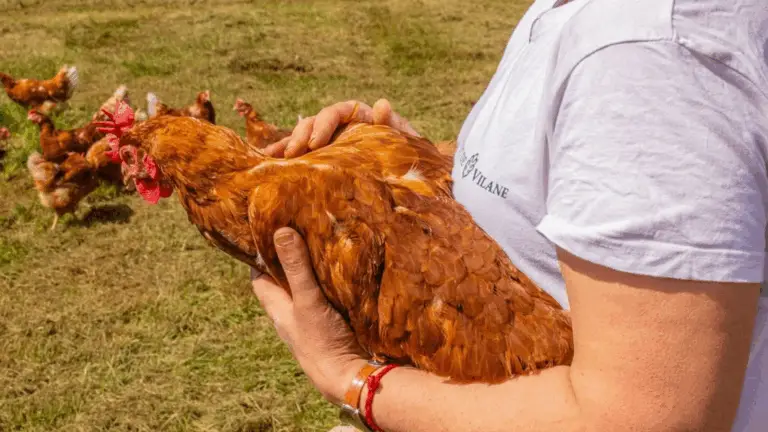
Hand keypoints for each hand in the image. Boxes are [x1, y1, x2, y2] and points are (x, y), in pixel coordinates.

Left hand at [250, 227, 367, 404]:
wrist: (346, 377)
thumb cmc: (320, 341)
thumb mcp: (307, 300)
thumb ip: (296, 268)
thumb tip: (280, 231)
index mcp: (277, 309)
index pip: (259, 277)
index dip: (259, 256)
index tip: (266, 232)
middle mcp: (291, 315)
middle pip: (283, 283)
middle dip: (288, 260)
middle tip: (298, 231)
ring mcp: (311, 322)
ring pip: (305, 292)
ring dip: (311, 273)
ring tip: (321, 245)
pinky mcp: (332, 327)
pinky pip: (327, 300)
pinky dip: (330, 286)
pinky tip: (343, 274)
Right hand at [264, 98, 419, 157]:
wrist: (415, 185)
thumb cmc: (411, 161)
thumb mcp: (407, 144)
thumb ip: (394, 125)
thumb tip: (381, 103)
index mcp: (362, 118)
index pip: (339, 112)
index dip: (324, 123)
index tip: (316, 141)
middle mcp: (344, 128)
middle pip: (316, 123)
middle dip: (302, 135)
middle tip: (295, 153)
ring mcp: (333, 144)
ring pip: (305, 137)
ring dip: (289, 145)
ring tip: (277, 158)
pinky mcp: (325, 160)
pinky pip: (302, 154)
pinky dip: (285, 155)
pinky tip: (269, 161)